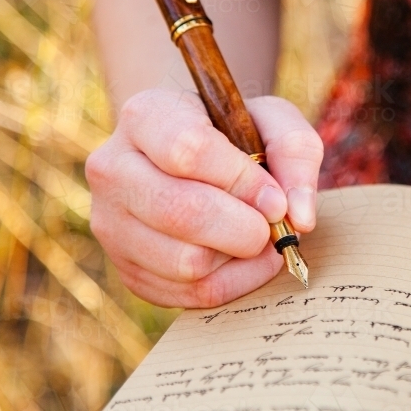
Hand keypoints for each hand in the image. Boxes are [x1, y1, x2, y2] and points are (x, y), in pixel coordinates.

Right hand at [86, 89, 322, 307]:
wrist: (189, 157)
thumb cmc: (235, 133)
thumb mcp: (271, 119)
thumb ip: (295, 151)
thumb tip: (300, 217)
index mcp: (144, 115)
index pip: (189, 151)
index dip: (242, 181)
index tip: (275, 198)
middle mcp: (112, 168)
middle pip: (181, 212)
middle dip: (244, 227)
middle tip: (271, 225)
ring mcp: (111, 223)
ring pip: (185, 262)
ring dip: (238, 257)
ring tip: (254, 236)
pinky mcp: (126, 270)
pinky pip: (188, 294)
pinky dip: (231, 283)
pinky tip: (241, 258)